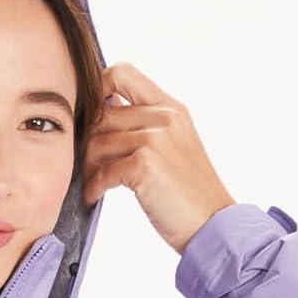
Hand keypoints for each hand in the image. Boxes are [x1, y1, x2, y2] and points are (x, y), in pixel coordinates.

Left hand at [81, 62, 236, 254]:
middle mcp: (163, 118)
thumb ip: (147, 125)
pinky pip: (102, 171)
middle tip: (85, 165)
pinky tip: (94, 197)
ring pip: (97, 143)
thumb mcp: (175, 145)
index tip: (87, 116)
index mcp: (170, 108)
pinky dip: (93, 187)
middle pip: (101, 115)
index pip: (122, 73)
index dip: (96, 87)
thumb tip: (104, 112)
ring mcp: (155, 140)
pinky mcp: (145, 166)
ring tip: (91, 184)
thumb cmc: (189, 192)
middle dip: (85, 142)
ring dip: (87, 168)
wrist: (212, 224)